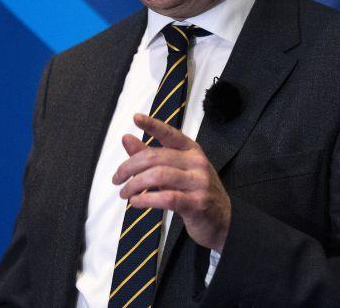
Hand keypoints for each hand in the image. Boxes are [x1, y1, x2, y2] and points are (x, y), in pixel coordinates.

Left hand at [112, 113, 230, 251]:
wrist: (223, 220)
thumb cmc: (196, 192)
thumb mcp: (176, 171)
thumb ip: (150, 156)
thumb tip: (126, 138)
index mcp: (192, 151)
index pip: (171, 134)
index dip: (153, 125)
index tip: (136, 118)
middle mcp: (197, 163)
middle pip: (156, 157)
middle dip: (130, 167)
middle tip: (117, 178)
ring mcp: (199, 182)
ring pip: (159, 175)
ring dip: (135, 184)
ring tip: (124, 192)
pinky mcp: (197, 203)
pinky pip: (166, 198)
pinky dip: (146, 199)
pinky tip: (136, 202)